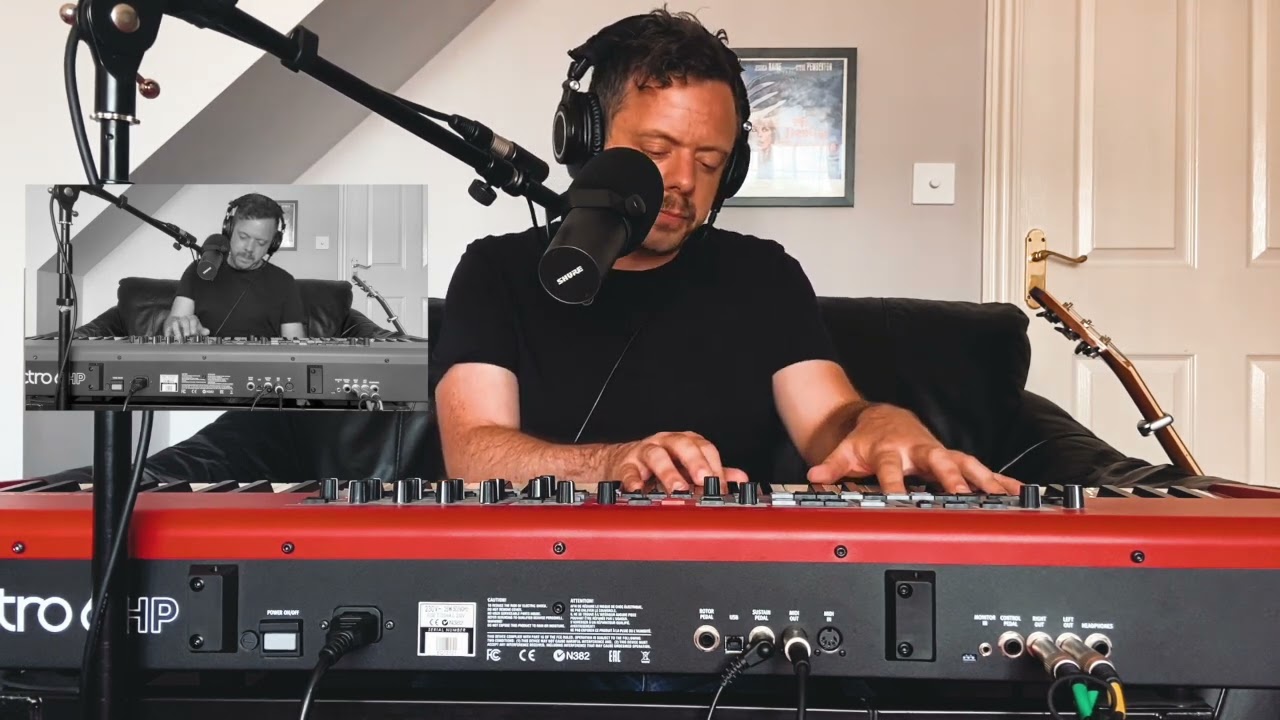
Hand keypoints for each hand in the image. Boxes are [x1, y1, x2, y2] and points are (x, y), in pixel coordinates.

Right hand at [163, 314, 209, 338]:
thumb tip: (207, 332)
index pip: (193, 320)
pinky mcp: (168, 326)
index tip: (194, 334)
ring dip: (177, 331)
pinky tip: (171, 340)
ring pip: (175, 323)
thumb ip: (202, 330)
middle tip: (187, 336)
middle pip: (185, 321)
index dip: (194, 327)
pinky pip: (167, 329)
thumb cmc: (190, 326)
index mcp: (191, 318)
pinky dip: (168, 334)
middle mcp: (183, 319)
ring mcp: (175, 321)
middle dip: (186, 329)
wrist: (177, 319)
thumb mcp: (197, 328)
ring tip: (179, 339)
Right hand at [608, 431, 748, 492]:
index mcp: (685, 442)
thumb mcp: (688, 467)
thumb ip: (713, 472)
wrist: (621, 462)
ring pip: (657, 455)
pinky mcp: (626, 464)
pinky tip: (639, 490)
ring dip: (668, 472)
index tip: (721, 485)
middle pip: (682, 445)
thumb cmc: (660, 464)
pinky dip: (633, 480)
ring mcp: (645, 452)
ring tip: (677, 488)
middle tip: (704, 480)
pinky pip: (629, 470)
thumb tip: (740, 479)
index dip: (714, 465)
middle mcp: (666, 443)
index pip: (705, 448)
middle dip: (695, 462)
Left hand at [807, 405, 1020, 493]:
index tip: (899, 502)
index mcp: (891, 451)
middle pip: (937, 464)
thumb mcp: (844, 452)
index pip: (891, 472)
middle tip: (963, 496)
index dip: (894, 487)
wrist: (883, 417)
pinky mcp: (952, 457)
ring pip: (965, 465)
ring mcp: (938, 453)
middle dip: (951, 479)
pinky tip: (1017, 491)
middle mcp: (918, 450)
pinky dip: (998, 479)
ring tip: (1005, 497)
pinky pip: (979, 468)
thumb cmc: (867, 439)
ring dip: (984, 481)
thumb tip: (814, 474)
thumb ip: (831, 466)